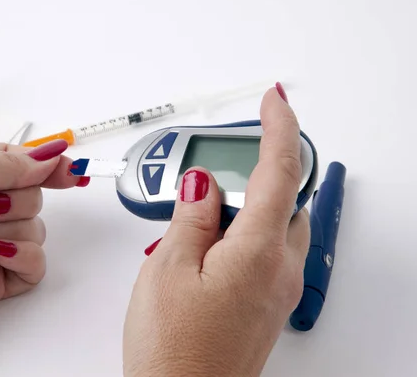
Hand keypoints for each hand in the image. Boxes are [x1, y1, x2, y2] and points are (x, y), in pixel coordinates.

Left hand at [0, 139, 87, 369]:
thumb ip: (9, 165)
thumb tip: (51, 155)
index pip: (17, 163)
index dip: (46, 165)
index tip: (71, 168)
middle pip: (30, 195)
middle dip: (14, 199)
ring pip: (34, 227)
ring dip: (9, 227)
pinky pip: (34, 264)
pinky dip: (23, 256)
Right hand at [123, 87, 309, 375]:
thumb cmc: (173, 351)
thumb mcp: (168, 269)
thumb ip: (191, 216)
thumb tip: (203, 183)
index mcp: (260, 253)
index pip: (281, 171)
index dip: (280, 127)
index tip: (273, 100)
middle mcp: (280, 271)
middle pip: (283, 198)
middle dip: (251, 173)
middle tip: (206, 172)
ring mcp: (276, 290)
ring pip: (274, 225)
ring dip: (243, 207)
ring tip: (193, 215)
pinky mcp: (265, 302)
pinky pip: (265, 251)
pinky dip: (241, 233)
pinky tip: (202, 245)